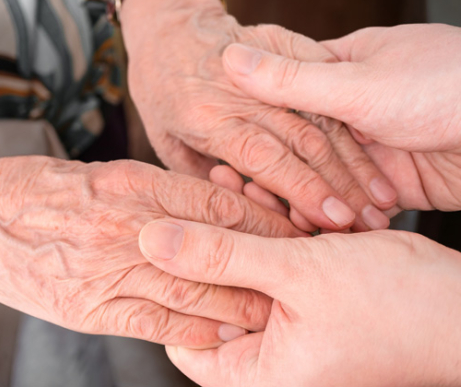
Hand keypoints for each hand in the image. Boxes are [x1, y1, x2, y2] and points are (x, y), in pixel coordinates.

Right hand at [0, 148, 301, 347]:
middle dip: (264, 262)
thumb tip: (208, 206)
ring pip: (191, 290)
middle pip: (215, 247)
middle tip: (299, 274)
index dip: (263, 219)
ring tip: (271, 311)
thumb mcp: (99, 172)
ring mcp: (105, 269)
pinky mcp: (87, 308)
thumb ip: (152, 190)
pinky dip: (190, 333)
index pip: (216, 202)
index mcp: (130, 181)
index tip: (293, 229)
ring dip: (237, 304)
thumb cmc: (37, 189)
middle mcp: (124, 224)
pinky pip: (152, 323)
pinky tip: (220, 337)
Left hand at [120, 0, 395, 231]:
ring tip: (381, 199)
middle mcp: (242, 92)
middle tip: (371, 223)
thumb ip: (202, 180)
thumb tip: (244, 219)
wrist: (167, 28)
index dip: (302, 189)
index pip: (263, 157)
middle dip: (342, 185)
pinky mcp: (286, 46)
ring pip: (323, 116)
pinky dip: (352, 122)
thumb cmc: (162, 93)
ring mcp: (268, 65)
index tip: (334, 219)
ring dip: (356, 161)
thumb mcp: (165, 141)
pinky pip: (326, 85)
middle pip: (303, 140)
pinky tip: (375, 155)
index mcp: (208, 117)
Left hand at [138, 220, 460, 386]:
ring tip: (225, 180)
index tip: (157, 239)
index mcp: (260, 374)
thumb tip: (150, 243)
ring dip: (237, 230)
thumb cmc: (396, 304)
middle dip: (206, 248)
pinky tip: (257, 189)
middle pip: (213, 300)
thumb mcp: (297, 273)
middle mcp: (273, 360)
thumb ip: (220, 256)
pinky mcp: (311, 304)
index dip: (168, 288)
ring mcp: (293, 331)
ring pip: (244, 276)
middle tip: (191, 200)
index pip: (185, 338)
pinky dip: (267, 232)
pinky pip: (275, 266)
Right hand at [222, 23, 460, 210]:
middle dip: (279, 178)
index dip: (255, 129)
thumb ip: (291, 79)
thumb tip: (228, 57)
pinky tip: (317, 238)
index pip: (281, 100)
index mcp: (340, 70)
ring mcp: (375, 149)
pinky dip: (338, 221)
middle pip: (300, 147)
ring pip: (324, 181)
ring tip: (279, 228)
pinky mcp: (395, 184)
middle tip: (250, 205)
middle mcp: (353, 110)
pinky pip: (354, 204)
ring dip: (307, 204)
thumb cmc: (447, 84)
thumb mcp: (357, 82)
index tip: (228, 160)